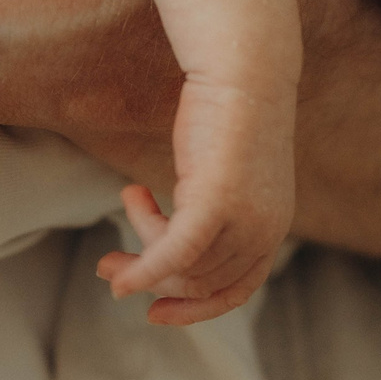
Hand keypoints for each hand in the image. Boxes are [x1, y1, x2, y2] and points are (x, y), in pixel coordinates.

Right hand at [96, 77, 294, 324]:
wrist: (242, 68)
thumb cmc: (230, 111)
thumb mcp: (227, 171)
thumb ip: (216, 206)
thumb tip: (176, 227)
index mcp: (273, 226)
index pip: (235, 289)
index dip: (195, 307)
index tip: (154, 311)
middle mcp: (265, 229)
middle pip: (199, 278)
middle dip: (152, 276)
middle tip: (107, 262)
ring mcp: (245, 218)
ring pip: (183, 264)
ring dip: (142, 245)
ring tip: (127, 198)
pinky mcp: (219, 201)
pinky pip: (175, 253)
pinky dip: (145, 270)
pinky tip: (119, 280)